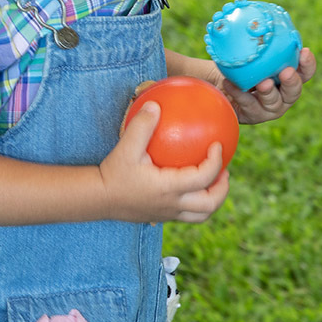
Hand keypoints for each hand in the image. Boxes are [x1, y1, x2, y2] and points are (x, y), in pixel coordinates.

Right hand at [101, 101, 229, 224]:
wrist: (97, 199)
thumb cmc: (113, 173)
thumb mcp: (126, 147)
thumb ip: (142, 126)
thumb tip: (155, 104)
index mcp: (169, 187)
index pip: (204, 177)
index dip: (217, 161)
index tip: (218, 145)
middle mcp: (173, 204)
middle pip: (209, 204)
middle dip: (222, 188)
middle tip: (224, 171)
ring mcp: (168, 214)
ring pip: (201, 215)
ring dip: (212, 200)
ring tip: (213, 183)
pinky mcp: (160, 217)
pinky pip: (186, 214)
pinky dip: (196, 202)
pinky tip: (188, 186)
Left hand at [219, 47, 316, 123]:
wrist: (221, 83)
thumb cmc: (242, 64)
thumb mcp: (252, 52)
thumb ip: (260, 42)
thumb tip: (256, 19)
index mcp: (289, 78)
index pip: (305, 73)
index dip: (308, 64)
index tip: (304, 51)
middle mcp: (283, 96)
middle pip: (294, 92)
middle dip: (292, 82)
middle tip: (286, 72)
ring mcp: (269, 109)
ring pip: (274, 103)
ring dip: (269, 92)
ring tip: (263, 83)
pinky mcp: (252, 116)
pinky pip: (247, 105)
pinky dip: (240, 94)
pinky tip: (230, 84)